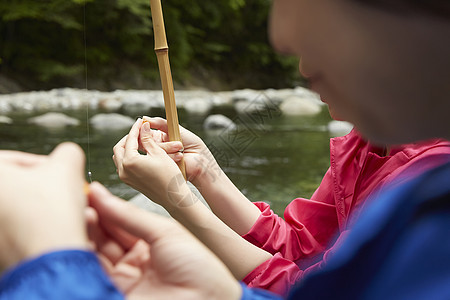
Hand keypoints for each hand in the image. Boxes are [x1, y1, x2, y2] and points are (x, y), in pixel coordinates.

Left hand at [0, 143, 88, 269]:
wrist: (48, 260)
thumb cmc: (49, 215)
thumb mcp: (67, 166)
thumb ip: (67, 153)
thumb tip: (67, 156)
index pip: (19, 161)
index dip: (48, 165)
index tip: (62, 175)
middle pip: (19, 187)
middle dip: (47, 189)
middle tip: (65, 193)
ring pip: (21, 210)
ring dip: (46, 208)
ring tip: (66, 214)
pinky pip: (20, 231)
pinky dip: (38, 228)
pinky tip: (56, 230)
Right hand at [87, 182, 241, 299]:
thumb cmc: (200, 270)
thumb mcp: (166, 232)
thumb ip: (130, 215)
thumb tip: (100, 194)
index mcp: (152, 245)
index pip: (121, 222)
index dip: (106, 207)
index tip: (90, 190)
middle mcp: (135, 262)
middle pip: (105, 237)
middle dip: (93, 217)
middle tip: (79, 198)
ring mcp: (124, 279)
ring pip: (96, 253)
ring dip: (87, 231)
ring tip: (80, 210)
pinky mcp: (115, 293)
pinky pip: (95, 270)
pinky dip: (85, 250)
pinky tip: (82, 232)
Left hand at [112, 118, 194, 208]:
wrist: (173, 197)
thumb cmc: (169, 175)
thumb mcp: (158, 153)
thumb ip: (147, 138)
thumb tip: (142, 126)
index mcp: (130, 161)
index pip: (129, 140)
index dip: (135, 128)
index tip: (140, 121)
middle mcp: (123, 170)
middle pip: (119, 148)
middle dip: (128, 138)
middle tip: (138, 131)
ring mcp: (125, 178)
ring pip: (119, 157)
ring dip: (127, 148)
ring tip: (139, 141)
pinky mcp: (129, 182)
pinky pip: (123, 166)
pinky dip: (128, 157)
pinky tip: (140, 153)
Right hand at [141, 117, 220, 184]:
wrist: (201, 160)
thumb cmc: (192, 144)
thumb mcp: (177, 129)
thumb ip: (160, 123)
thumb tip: (145, 118)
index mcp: (160, 137)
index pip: (145, 133)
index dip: (143, 129)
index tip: (143, 125)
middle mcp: (158, 147)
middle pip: (146, 142)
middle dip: (162, 140)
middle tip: (174, 140)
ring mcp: (159, 157)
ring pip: (153, 150)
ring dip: (168, 147)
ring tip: (181, 147)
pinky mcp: (162, 165)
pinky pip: (159, 159)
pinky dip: (171, 156)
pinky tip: (180, 156)